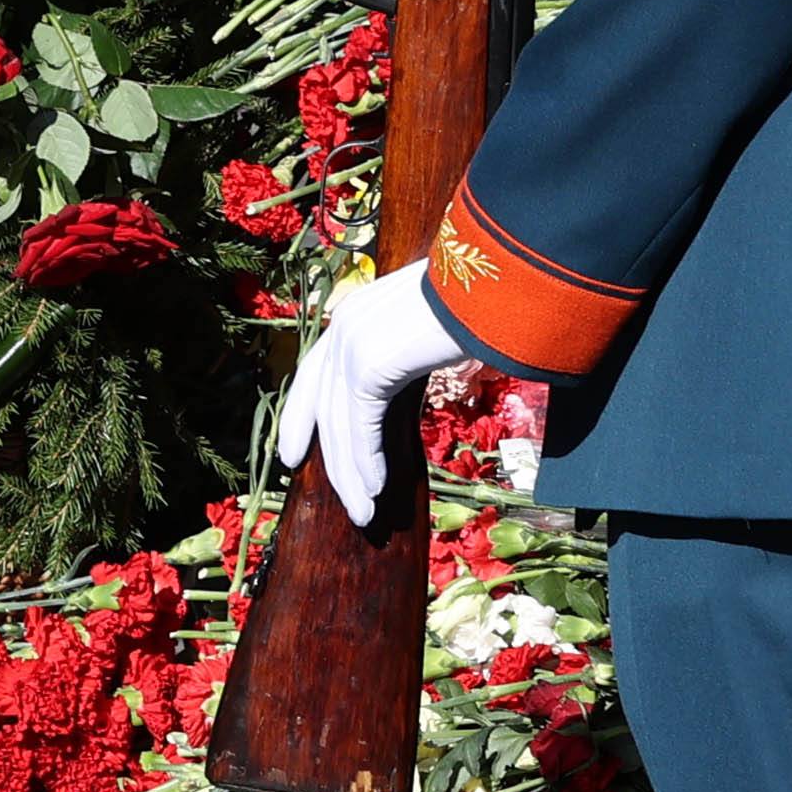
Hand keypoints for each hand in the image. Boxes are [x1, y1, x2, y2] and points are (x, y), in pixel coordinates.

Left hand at [272, 261, 471, 528]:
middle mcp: (346, 326)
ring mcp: (354, 344)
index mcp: (355, 313)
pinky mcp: (371, 364)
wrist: (499, 278)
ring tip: (365, 513)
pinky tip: (377, 488)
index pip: (315, 374)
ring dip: (353, 475)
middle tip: (346, 502)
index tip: (293, 453)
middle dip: (332, 460)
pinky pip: (361, 426)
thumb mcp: (432, 324)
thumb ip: (410, 347)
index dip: (301, 416)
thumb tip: (417, 367)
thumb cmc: (479, 297)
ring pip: (341, 425)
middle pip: (325, 407)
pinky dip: (367, 461)